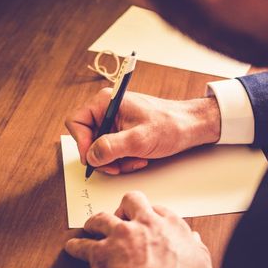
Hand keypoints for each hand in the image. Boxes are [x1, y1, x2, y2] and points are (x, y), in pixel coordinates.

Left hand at [65, 191, 214, 267]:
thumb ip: (197, 251)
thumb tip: (195, 241)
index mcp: (172, 227)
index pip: (160, 210)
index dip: (152, 215)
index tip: (148, 221)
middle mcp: (145, 224)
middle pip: (132, 200)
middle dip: (125, 207)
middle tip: (122, 217)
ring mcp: (121, 236)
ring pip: (102, 217)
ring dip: (96, 222)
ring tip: (93, 227)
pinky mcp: (100, 253)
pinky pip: (82, 245)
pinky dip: (76, 247)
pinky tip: (73, 247)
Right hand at [66, 89, 220, 173]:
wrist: (191, 126)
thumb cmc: (170, 125)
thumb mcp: (139, 139)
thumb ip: (111, 147)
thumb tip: (91, 156)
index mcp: (106, 102)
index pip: (76, 122)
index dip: (82, 143)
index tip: (94, 158)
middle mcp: (108, 110)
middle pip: (88, 139)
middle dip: (103, 156)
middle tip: (117, 166)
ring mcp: (115, 122)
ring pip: (101, 149)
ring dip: (116, 161)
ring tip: (136, 160)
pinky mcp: (123, 133)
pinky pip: (113, 151)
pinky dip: (124, 160)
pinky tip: (139, 158)